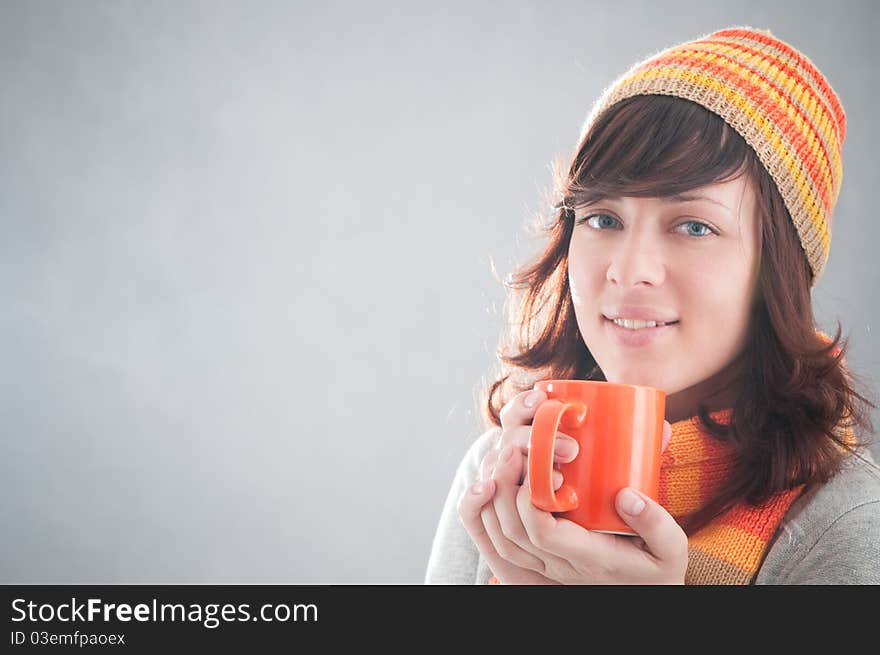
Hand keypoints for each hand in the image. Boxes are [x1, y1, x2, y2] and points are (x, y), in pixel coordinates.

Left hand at [463, 388, 683, 583]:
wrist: (646, 594)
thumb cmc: (658, 568)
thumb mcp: (671, 549)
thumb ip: (655, 523)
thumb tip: (627, 495)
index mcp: (590, 560)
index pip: (543, 533)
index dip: (531, 499)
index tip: (542, 465)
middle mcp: (560, 565)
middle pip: (513, 532)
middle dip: (505, 488)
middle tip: (513, 449)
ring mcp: (546, 565)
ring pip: (501, 537)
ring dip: (493, 497)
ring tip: (503, 457)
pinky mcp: (540, 557)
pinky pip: (501, 539)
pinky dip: (490, 510)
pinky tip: (497, 479)